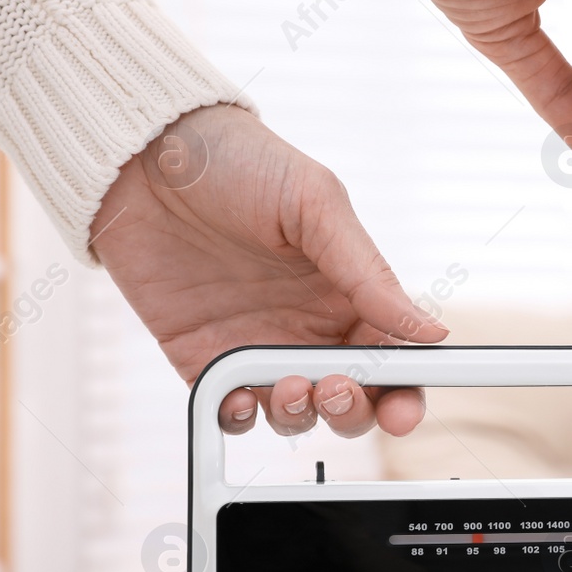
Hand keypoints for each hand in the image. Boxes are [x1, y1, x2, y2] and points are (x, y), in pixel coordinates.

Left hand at [91, 104, 446, 435]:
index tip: (403, 409)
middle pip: (351, 398)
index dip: (406, 392)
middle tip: (336, 387)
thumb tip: (431, 330)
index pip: (392, 358)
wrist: (141, 156)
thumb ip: (371, 275)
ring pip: (296, 412)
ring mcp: (257, 345)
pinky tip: (241, 396)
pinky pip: (231, 408)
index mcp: (349, 293)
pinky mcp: (203, 357)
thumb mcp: (317, 205)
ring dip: (301, 414)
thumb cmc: (238, 162)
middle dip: (354, 410)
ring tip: (289, 385)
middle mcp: (309, 326)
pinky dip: (241, 416)